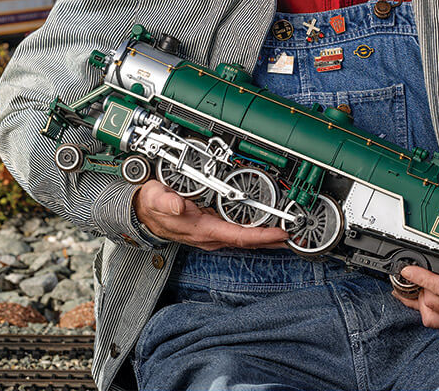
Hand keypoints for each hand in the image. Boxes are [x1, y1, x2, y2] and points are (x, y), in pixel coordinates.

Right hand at [133, 180, 288, 250]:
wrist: (142, 212)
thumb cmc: (151, 205)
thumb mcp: (156, 197)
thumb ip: (167, 201)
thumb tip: (178, 206)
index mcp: (202, 229)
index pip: (238, 236)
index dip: (262, 236)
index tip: (281, 233)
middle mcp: (210, 236)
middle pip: (248, 241)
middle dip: (272, 241)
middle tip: (296, 237)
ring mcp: (212, 234)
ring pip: (245, 239)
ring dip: (266, 239)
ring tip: (288, 236)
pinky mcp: (212, 229)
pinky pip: (239, 234)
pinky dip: (255, 233)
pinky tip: (266, 231)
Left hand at [393, 246, 438, 329]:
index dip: (424, 279)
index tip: (409, 269)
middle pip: (432, 305)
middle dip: (418, 288)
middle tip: (410, 271)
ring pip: (432, 318)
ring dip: (419, 303)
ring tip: (412, 285)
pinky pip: (438, 321)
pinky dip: (424, 309)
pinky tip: (416, 297)